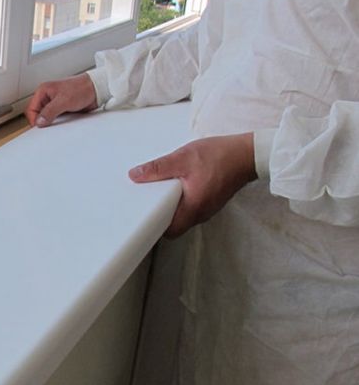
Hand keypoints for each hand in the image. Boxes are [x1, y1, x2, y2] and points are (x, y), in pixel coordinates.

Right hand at [25, 74, 98, 127]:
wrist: (96, 89)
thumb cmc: (81, 88)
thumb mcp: (63, 101)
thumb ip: (50, 112)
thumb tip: (39, 122)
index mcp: (43, 91)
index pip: (31, 108)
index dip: (34, 119)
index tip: (40, 127)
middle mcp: (47, 97)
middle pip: (37, 114)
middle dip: (41, 122)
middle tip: (46, 128)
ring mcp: (54, 104)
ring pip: (46, 117)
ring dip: (50, 123)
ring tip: (56, 125)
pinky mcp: (61, 109)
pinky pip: (55, 119)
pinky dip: (57, 123)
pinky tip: (62, 124)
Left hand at [129, 134, 256, 237]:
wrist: (251, 153)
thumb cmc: (221, 156)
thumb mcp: (183, 158)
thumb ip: (158, 168)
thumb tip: (134, 175)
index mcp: (192, 209)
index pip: (169, 231)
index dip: (154, 226)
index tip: (142, 216)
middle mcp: (201, 214)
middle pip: (175, 224)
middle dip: (160, 214)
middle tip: (147, 201)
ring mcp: (208, 208)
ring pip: (184, 215)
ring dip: (172, 205)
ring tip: (159, 191)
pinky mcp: (212, 200)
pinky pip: (192, 206)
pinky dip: (182, 199)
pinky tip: (177, 184)